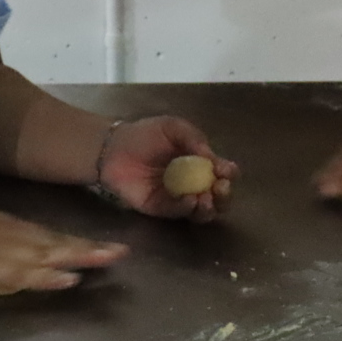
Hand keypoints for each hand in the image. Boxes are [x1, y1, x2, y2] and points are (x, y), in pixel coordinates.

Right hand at [0, 202, 127, 291]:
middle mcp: (10, 233)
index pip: (46, 235)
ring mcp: (1, 250)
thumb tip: (7, 247)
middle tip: (121, 252)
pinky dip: (48, 277)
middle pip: (56, 242)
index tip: (99, 246)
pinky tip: (70, 280)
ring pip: (49, 256)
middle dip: (89, 248)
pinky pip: (25, 275)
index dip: (73, 242)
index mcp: (4, 224)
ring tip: (110, 261)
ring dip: (80, 258)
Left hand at [99, 116, 238, 221]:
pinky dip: (187, 209)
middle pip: (219, 197)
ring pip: (203, 211)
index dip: (228, 173)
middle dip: (225, 195)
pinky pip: (179, 213)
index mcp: (200, 162)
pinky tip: (190, 200)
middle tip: (220, 188)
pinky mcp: (161, 209)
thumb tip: (212, 158)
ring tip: (206, 199)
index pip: (223, 172)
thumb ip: (194, 139)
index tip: (225, 170)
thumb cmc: (144, 135)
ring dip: (210, 207)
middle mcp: (193, 183)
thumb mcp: (173, 128)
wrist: (113, 148)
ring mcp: (178, 197)